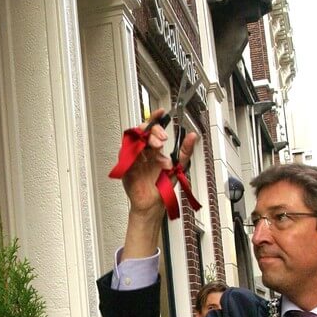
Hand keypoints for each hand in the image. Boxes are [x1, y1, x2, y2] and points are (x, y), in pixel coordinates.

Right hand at [120, 110, 197, 257]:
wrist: (154, 204)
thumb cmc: (163, 187)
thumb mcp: (178, 166)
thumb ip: (185, 151)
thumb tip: (193, 136)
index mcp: (155, 151)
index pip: (153, 129)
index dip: (155, 119)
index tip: (161, 112)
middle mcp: (144, 152)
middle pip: (143, 131)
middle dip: (153, 131)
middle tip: (162, 139)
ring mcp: (134, 158)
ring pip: (133, 138)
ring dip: (144, 138)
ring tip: (155, 145)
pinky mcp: (126, 166)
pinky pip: (124, 152)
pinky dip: (131, 149)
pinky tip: (140, 152)